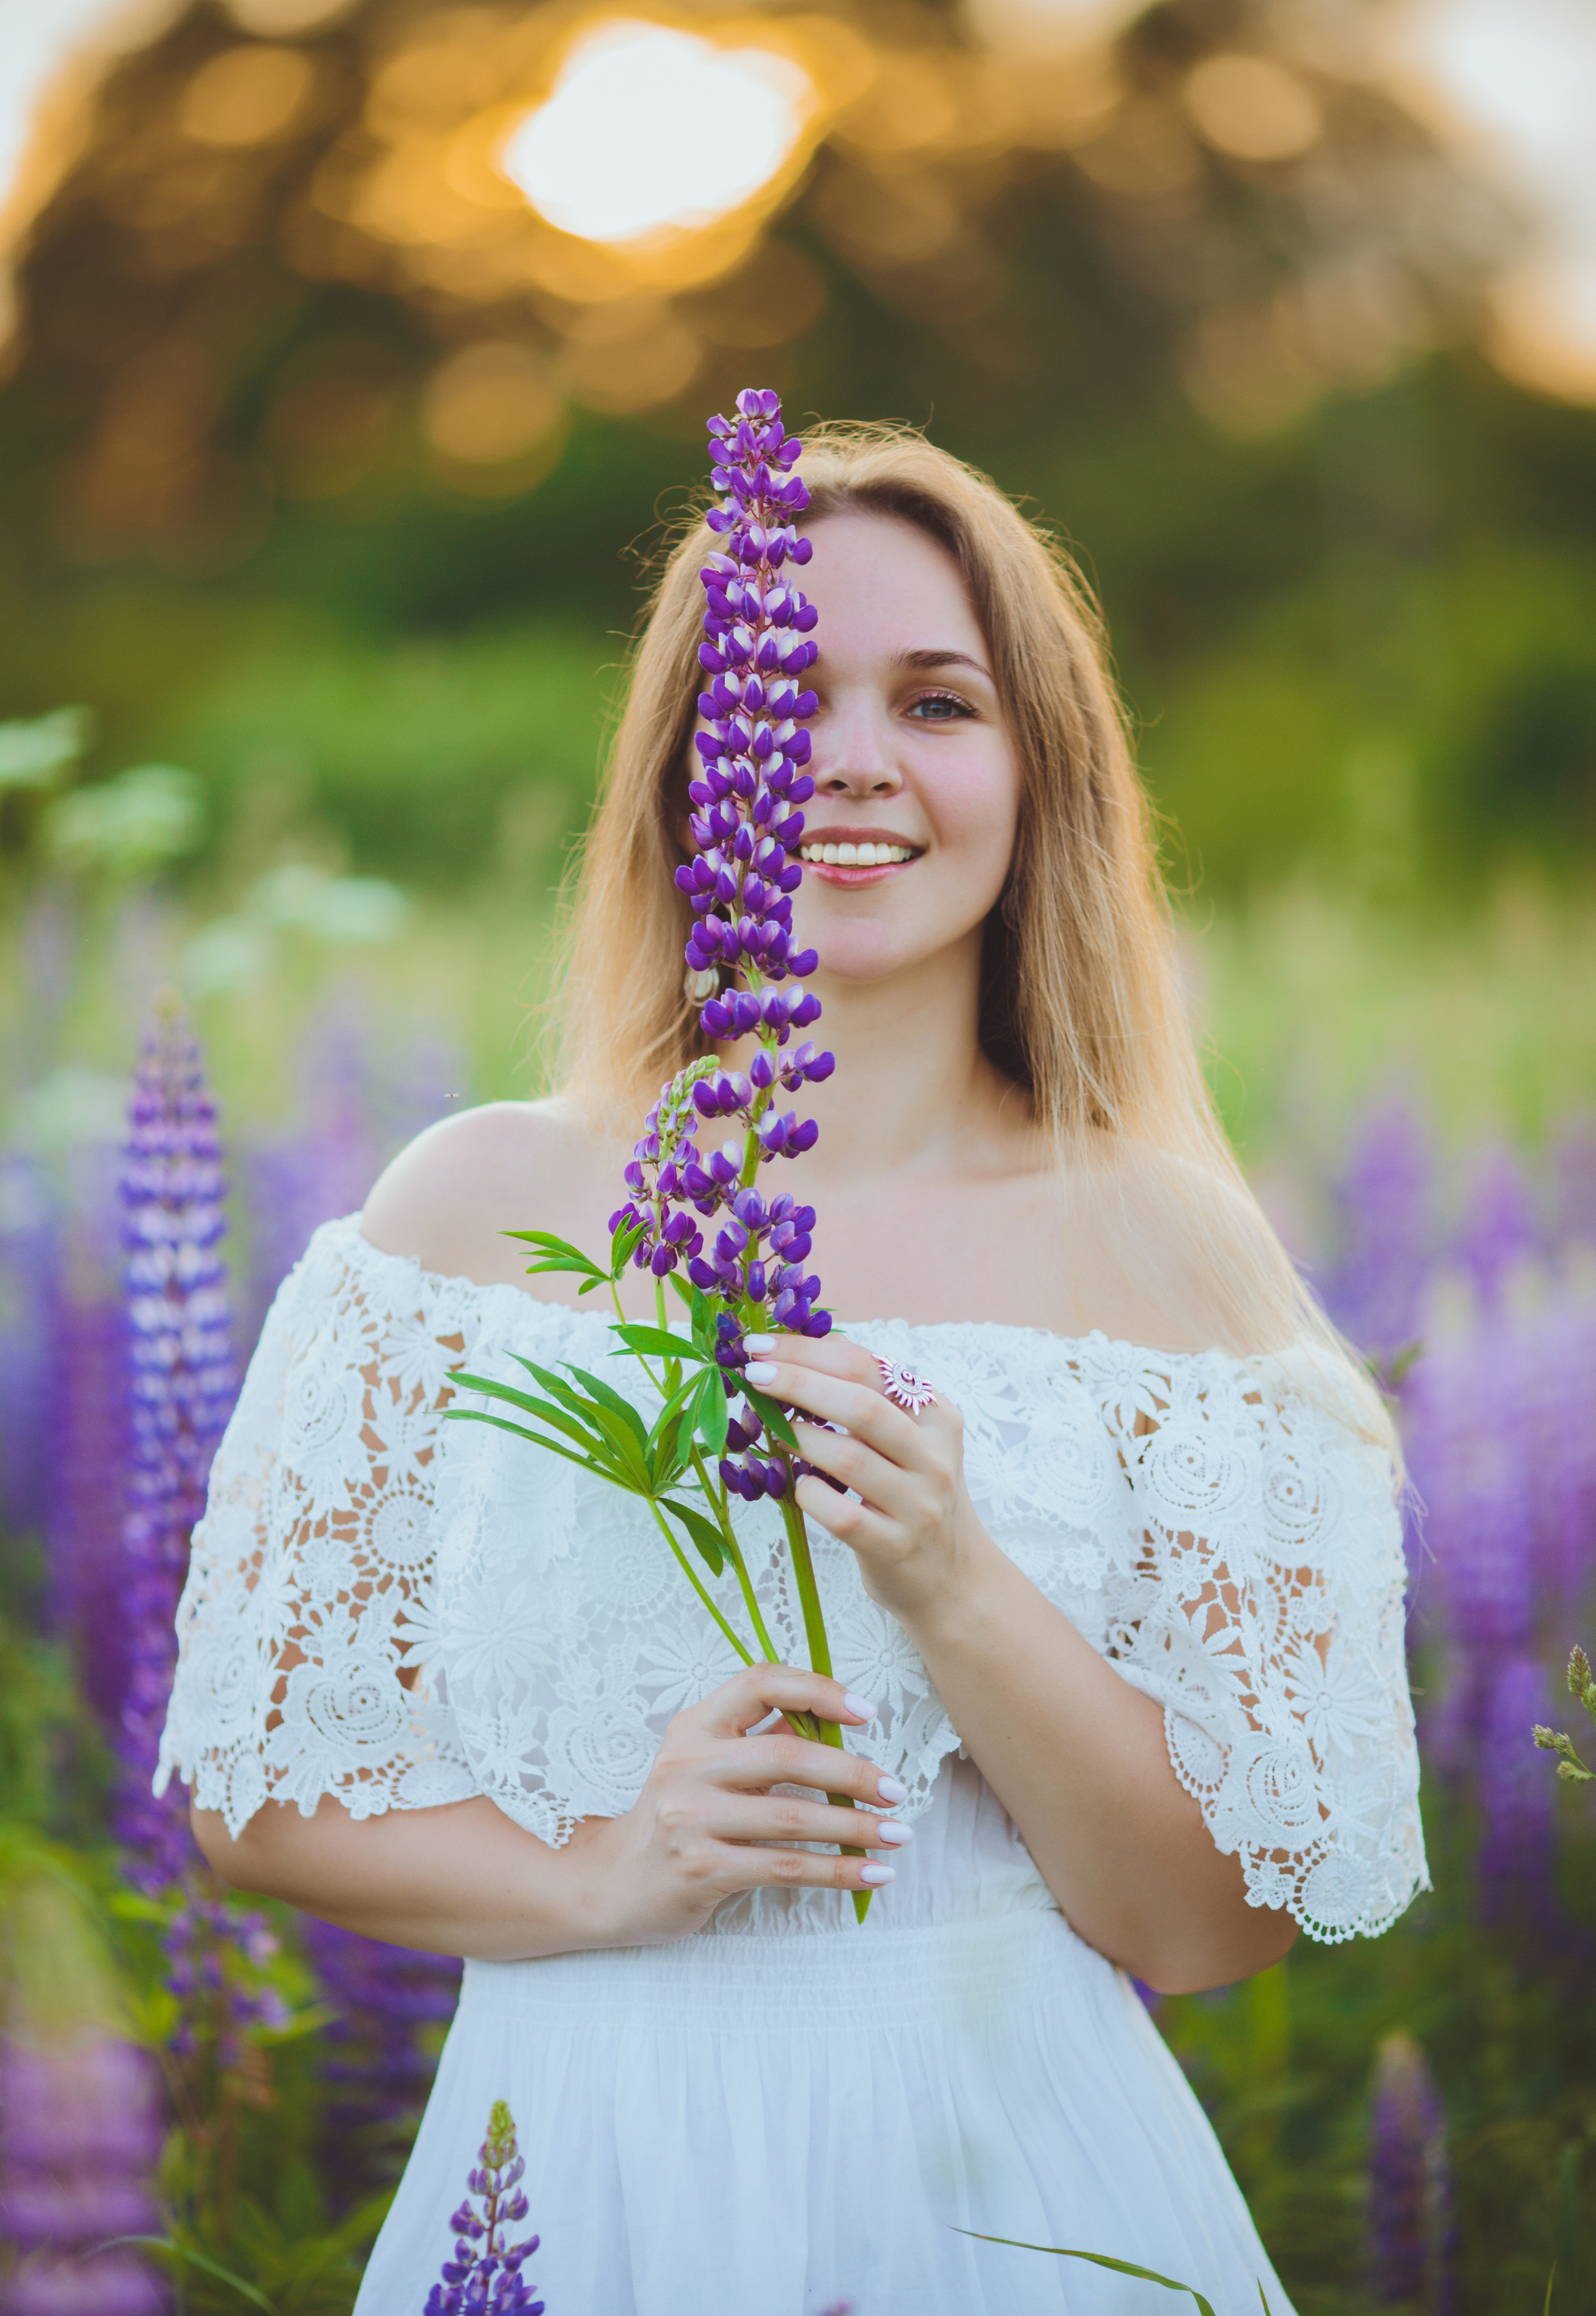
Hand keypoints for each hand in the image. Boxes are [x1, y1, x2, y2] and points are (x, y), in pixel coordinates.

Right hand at [574, 1664, 911, 1945]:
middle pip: (786, 1755)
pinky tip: (872, 1873)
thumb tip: (840, 1726)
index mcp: (695, 1726)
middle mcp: (687, 1765)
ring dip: (856, 1828)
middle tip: (896, 1791)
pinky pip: (785, 1867)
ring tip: (898, 1834)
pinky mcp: (701, 1868)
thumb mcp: (708, 1764)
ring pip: (792, 1818)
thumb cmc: (682, 1816)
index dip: (816, 1689)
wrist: (617, 1883)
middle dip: (852, 1772)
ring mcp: (690, 1818)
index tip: (866, 1711)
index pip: (758, 1682)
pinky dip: (837, 1871)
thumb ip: (762, 1741)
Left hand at [742, 1334, 996, 1626]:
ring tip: (769, 1428)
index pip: (869, 1367)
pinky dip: (809, 1493)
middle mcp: (933, 1457)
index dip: (809, 1351)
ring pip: (850, 1458)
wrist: (955, 1579)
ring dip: (799, 1437)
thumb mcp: (911, 1442)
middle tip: (753, 1373)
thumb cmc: (915, 1497)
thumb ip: (869, 1400)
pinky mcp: (895, 1548)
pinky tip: (797, 1485)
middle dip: (799, 1382)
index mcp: (936, 1417)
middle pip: (861, 1406)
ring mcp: (917, 1505)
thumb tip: (797, 1354)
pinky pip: (841, 1514)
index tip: (761, 1344)